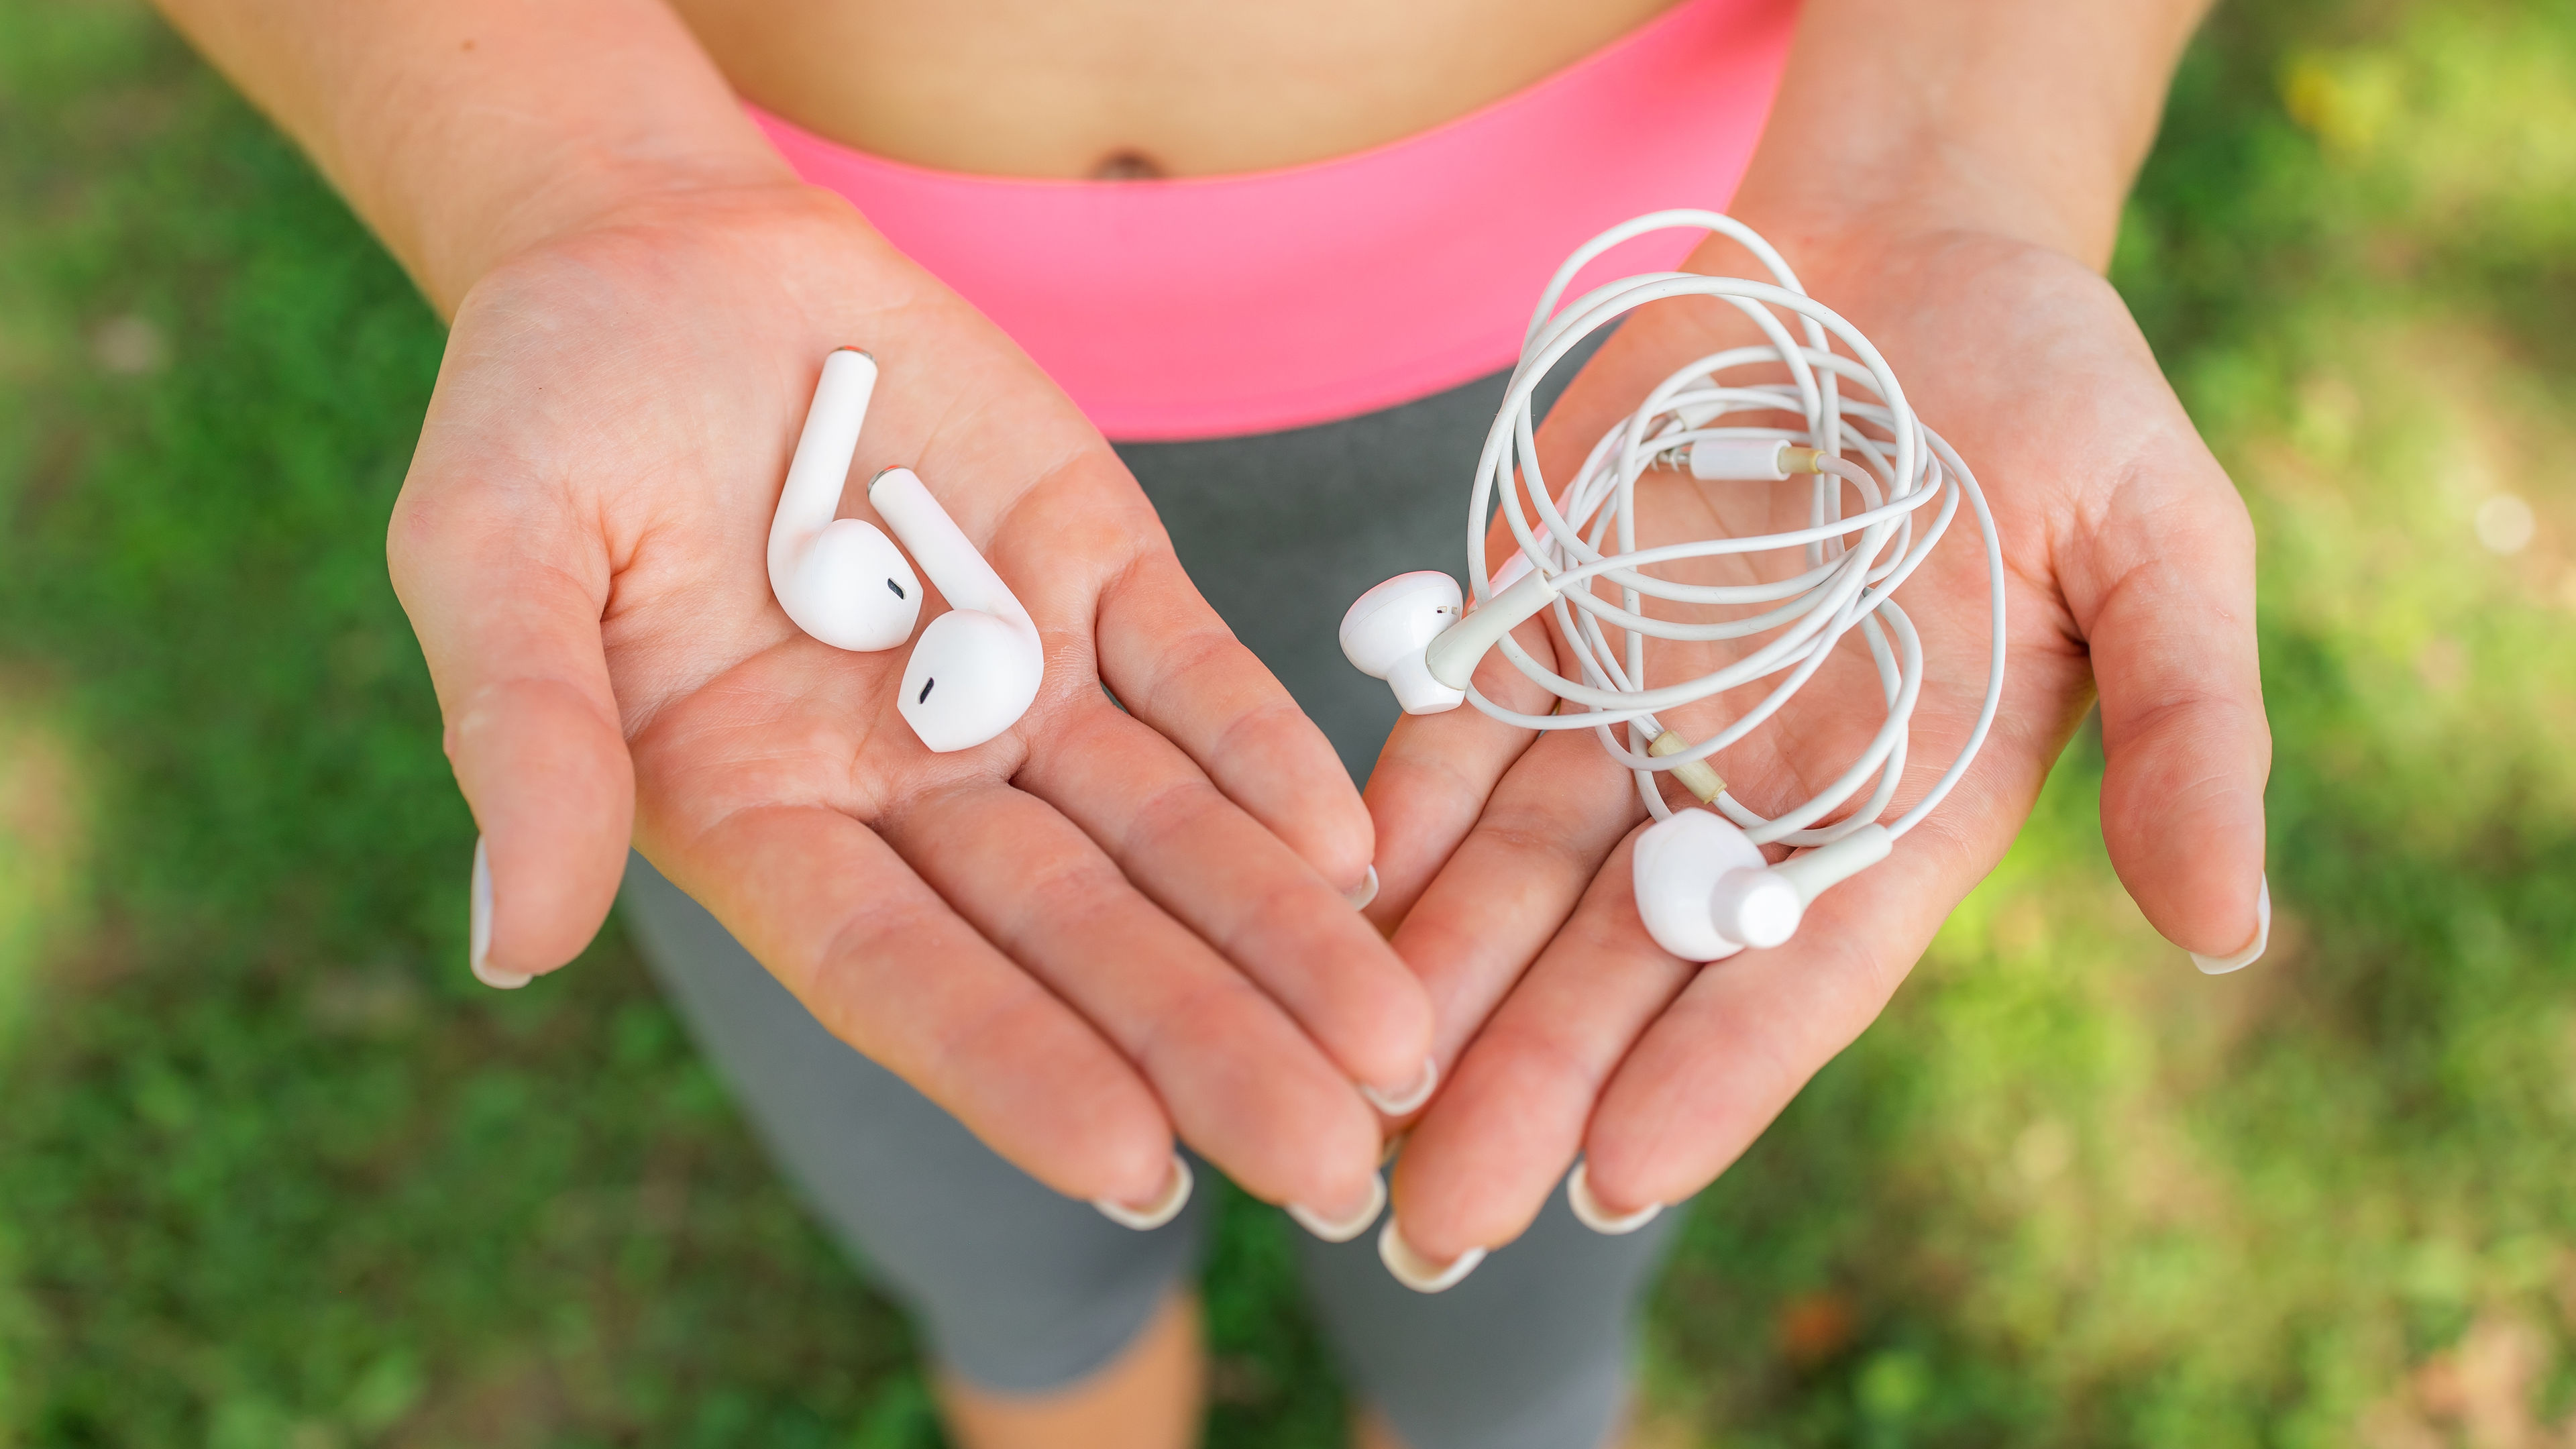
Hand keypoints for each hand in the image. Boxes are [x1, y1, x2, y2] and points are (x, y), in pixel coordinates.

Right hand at [391, 181, 1431, 1225]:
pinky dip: (1272, 755)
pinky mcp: (1097, 575)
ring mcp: (1017, 683)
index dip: (1011, 1063)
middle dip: (1203, 1045)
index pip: (899, 972)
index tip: (1131, 1162)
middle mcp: (906, 786)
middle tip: (1334, 1171)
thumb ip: (528, 737)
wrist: (666, 253)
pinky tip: (1358, 848)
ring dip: (1281, 936)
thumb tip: (514, 943)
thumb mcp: (491, 556)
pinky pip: (1199, 678)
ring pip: (1167, 834)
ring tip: (1398, 1050)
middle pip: (1073, 936)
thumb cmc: (541, 411)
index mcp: (757, 818)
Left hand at [1361, 219, 2269, 1266]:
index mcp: (1904, 808)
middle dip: (1529, 1083)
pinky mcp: (1537, 621)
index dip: (1712, 1071)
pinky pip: (1454, 735)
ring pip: (1518, 876)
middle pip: (1628, 962)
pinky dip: (1399, 814)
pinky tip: (1331, 897)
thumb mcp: (2166, 541)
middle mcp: (1753, 790)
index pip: (1798, 970)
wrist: (1902, 253)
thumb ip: (2192, 730)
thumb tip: (2232, 930)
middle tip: (1431, 1228)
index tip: (1614, 1177)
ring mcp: (1634, 711)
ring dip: (1436, 982)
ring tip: (1345, 1100)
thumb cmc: (2060, 394)